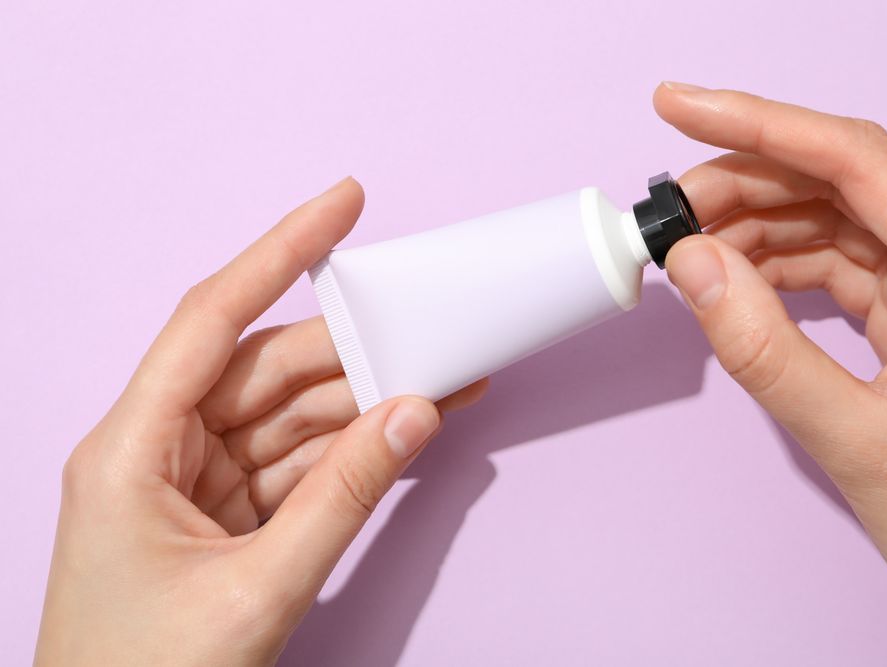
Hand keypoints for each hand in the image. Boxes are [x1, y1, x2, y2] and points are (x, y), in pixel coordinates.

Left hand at [34, 178, 487, 665]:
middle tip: (427, 325)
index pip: (212, 320)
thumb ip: (344, 497)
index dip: (281, 252)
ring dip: (361, 401)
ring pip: (288, 416)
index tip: (341, 204)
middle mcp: (157, 450)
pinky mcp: (223, 514)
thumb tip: (413, 415)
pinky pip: (296, 462)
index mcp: (130, 450)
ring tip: (436, 380)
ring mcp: (192, 483)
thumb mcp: (258, 589)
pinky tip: (399, 431)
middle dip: (351, 349)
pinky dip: (349, 450)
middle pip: (266, 369)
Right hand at [655, 83, 886, 658]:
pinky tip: (735, 280)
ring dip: (756, 223)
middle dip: (745, 179)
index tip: (681, 107)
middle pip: (838, 182)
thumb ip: (767, 352)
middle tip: (668, 208)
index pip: (855, 160)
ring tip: (690, 245)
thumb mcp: (861, 444)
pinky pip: (837, 269)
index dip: (761, 122)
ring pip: (834, 222)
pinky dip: (777, 267)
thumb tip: (693, 266)